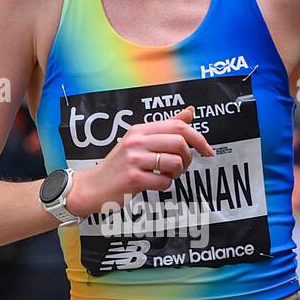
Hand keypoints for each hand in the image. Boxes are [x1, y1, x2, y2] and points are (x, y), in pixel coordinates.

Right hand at [66, 106, 214, 217]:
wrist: (92, 187)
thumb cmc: (119, 166)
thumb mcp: (139, 141)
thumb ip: (166, 127)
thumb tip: (190, 112)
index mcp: (140, 130)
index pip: (178, 126)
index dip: (198, 138)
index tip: (207, 150)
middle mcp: (137, 141)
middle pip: (180, 143)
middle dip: (188, 158)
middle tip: (182, 167)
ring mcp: (134, 159)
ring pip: (175, 163)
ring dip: (177, 174)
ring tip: (166, 176)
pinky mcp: (133, 178)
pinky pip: (164, 182)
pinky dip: (165, 185)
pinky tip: (154, 184)